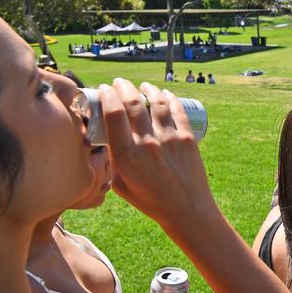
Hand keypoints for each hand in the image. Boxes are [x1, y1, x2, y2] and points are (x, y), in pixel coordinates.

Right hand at [98, 79, 215, 231]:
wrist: (187, 210)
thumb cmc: (150, 201)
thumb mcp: (121, 185)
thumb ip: (113, 161)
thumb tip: (108, 138)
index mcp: (127, 156)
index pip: (113, 114)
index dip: (107, 95)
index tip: (104, 89)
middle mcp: (147, 143)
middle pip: (133, 103)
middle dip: (123, 87)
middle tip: (119, 83)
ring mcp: (170, 139)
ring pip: (157, 102)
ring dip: (147, 89)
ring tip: (142, 86)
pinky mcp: (188, 138)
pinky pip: (177, 110)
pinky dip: (169, 97)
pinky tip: (163, 93)